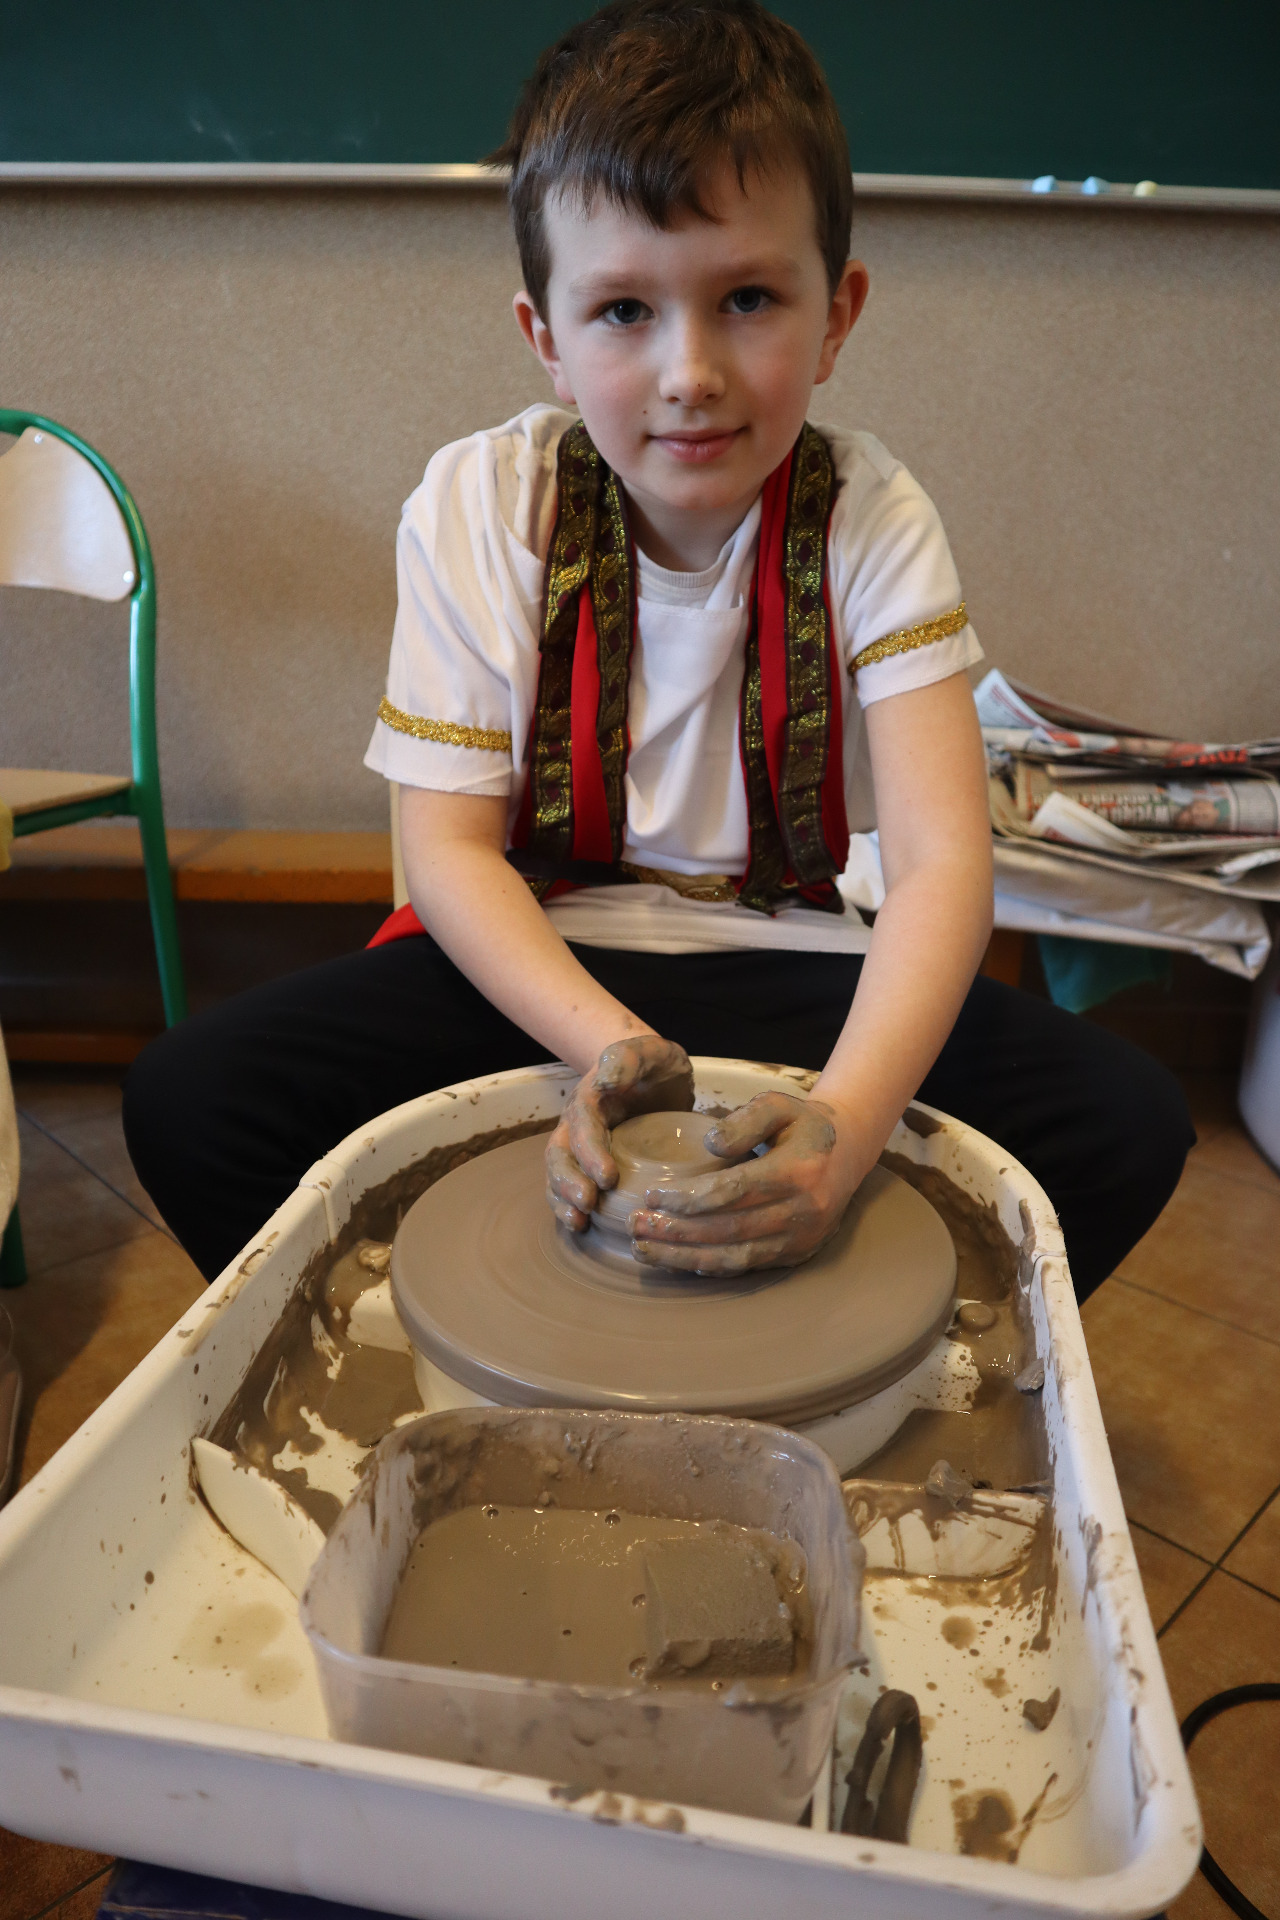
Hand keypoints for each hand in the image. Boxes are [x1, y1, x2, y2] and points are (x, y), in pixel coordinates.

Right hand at [545, 1035, 693, 1231]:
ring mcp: (579, 1146)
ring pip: (558, 1174)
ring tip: (578, 1221)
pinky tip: (582, 1226)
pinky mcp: (589, 1164)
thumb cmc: (654, 1065)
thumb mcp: (651, 1051)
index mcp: (592, 1098)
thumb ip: (630, 1056)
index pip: (584, 1126)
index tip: (608, 1178)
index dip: (591, 1153)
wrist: (653, 1074)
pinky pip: (569, 1187)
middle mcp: (577, 1124)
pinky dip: (569, 1207)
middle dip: (569, 1182)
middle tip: (587, 1203)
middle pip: (560, 1154)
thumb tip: (608, 1078)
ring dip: (563, 1199)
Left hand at [630, 1091, 865, 1274]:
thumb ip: (744, 1119)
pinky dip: (711, 1266)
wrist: (849, 1152)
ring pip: (734, 1256)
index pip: (732, 1191)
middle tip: (636, 1226)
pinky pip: (748, 1266)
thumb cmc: (803, 1125)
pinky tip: (679, 1261)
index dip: (689, 1198)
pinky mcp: (796, 1254)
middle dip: (676, 1231)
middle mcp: (803, 1211)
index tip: (652, 1195)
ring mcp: (801, 1238)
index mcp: (797, 1171)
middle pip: (727, 1229)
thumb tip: (710, 1143)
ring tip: (644, 1250)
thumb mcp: (778, 1105)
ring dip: (685, 1257)